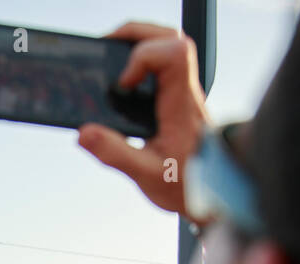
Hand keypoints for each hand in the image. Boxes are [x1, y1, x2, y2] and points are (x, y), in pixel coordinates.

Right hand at [77, 22, 211, 220]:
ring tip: (110, 57)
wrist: (214, 192)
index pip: (172, 53)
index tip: (122, 85)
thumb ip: (115, 154)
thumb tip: (84, 133)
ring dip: (138, 43)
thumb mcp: (146, 175)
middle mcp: (184, 90)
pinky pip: (163, 63)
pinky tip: (122, 78)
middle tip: (106, 48)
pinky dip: (141, 59)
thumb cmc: (188, 185)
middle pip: (170, 36)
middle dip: (135, 34)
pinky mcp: (176, 98)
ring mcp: (182, 91)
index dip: (141, 58)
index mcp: (180, 103)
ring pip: (168, 44)